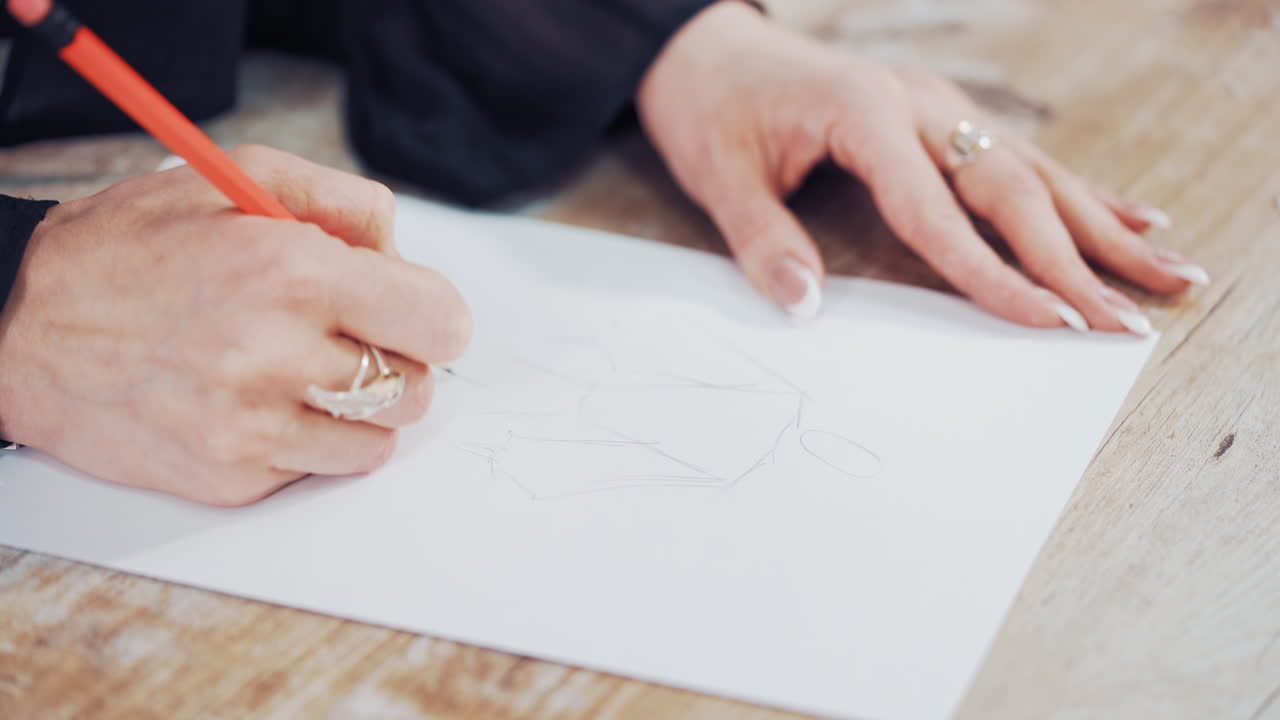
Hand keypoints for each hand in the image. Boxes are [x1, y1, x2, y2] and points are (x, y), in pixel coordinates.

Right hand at [0, 146, 471, 504]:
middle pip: (416, 387)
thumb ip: (345, 204)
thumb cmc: (132, 248)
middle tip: (348, 338)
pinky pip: (318, 470)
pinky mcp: (231, 477)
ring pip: (379, 441)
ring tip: (303, 371)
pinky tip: (260, 403)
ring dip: (358, 409)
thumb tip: (405, 256)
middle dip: (396, 360)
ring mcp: (252, 427)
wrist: (21, 327)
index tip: (411, 314)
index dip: (435, 316)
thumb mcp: (240, 179)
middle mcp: (275, 355)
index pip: (440, 322)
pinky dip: (307, 441)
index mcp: (291, 272)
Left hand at [637, 1, 1208, 330]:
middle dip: (1075, 261)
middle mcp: (918, 104)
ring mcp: (938, 107)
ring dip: (1103, 228)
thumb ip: (763, 240)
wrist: (712, 54)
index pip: (939, 211)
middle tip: (1128, 321)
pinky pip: (1022, 159)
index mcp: (866, 114)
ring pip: (1036, 172)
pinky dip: (1081, 193)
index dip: (995, 275)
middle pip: (1013, 188)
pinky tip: (1133, 218)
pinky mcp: (943, 117)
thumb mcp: (722, 177)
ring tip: (1171, 273)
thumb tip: (805, 306)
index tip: (1050, 323)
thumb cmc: (715, 113)